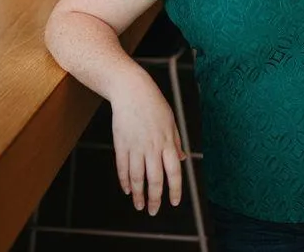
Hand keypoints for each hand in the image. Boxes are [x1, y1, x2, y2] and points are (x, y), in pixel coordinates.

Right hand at [110, 71, 186, 215]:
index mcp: (167, 141)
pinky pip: (123, 167)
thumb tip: (182, 159)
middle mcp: (153, 146)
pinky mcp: (121, 144)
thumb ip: (176, 142)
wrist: (132, 91)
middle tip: (154, 211)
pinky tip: (127, 189)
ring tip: (139, 206)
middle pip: (155, 179)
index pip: (174, 171)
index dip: (175, 189)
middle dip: (155, 198)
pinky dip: (124, 181)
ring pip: (137, 177)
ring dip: (138, 195)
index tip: (174, 202)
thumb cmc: (154, 104)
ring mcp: (136, 146)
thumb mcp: (171, 121)